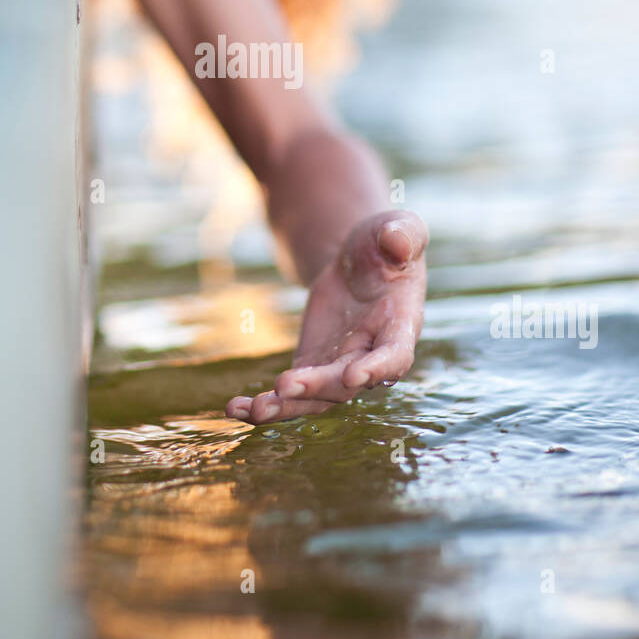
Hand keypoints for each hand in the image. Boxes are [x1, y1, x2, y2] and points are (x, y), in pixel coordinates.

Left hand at [226, 210, 427, 424]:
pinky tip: (236, 408)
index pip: (395, 354)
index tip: (354, 377)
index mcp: (401, 324)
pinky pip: (291, 393)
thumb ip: (402, 234)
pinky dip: (265, 403)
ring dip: (286, 407)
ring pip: (316, 397)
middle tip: (285, 386)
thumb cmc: (384, 242)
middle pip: (346, 383)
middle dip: (318, 387)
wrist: (358, 260)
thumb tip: (397, 243)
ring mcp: (340, 365)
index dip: (378, 368)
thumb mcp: (397, 228)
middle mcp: (372, 354)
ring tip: (253, 411)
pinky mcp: (313, 365)